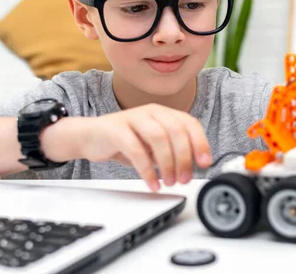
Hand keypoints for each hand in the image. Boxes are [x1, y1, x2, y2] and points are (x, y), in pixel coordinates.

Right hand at [76, 104, 211, 191]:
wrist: (90, 136)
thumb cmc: (124, 140)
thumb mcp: (153, 145)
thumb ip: (171, 151)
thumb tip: (193, 167)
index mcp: (164, 113)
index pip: (189, 124)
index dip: (200, 143)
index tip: (205, 163)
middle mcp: (151, 112)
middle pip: (176, 131)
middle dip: (184, 158)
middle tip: (184, 178)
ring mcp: (133, 118)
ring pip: (158, 137)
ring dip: (167, 163)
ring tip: (169, 181)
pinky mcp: (116, 130)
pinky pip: (136, 150)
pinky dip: (147, 169)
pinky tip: (151, 182)